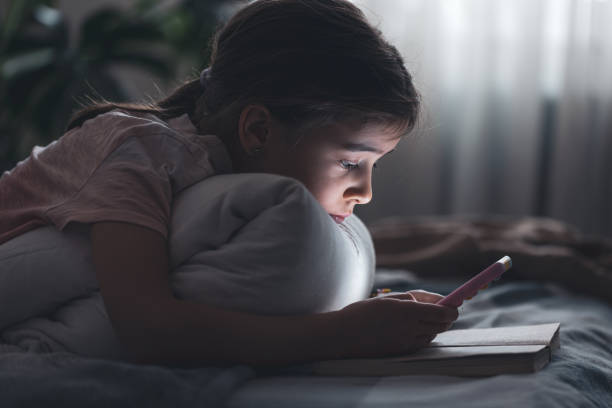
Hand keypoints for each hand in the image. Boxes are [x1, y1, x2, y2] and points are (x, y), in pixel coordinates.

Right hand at [330, 290, 457, 358]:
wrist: (344, 335)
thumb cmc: (363, 312)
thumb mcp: (388, 299)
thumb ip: (413, 299)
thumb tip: (434, 300)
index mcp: (407, 311)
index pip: (442, 313)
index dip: (452, 309)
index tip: (454, 305)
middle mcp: (410, 328)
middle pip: (441, 325)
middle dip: (445, 318)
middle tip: (442, 310)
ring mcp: (407, 342)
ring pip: (432, 335)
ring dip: (434, 326)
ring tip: (423, 319)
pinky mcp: (402, 352)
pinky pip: (421, 343)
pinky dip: (423, 335)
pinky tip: (413, 329)